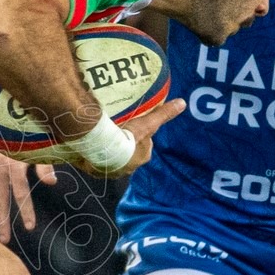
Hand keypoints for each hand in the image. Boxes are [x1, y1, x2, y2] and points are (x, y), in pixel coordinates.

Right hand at [0, 143, 55, 243]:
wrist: (1, 117)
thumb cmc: (25, 133)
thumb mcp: (38, 145)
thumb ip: (44, 164)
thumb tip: (52, 182)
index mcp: (13, 163)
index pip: (20, 191)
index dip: (25, 210)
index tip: (30, 227)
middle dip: (1, 221)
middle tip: (5, 240)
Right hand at [67, 98, 184, 178]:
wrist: (100, 149)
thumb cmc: (127, 137)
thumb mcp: (147, 123)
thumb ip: (163, 114)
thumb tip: (183, 103)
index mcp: (142, 157)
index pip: (144, 144)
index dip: (138, 134)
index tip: (131, 124)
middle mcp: (129, 168)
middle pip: (129, 152)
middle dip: (124, 143)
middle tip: (116, 128)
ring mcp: (111, 171)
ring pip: (112, 157)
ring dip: (108, 149)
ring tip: (101, 135)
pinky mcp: (95, 171)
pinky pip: (96, 160)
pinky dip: (95, 153)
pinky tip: (90, 143)